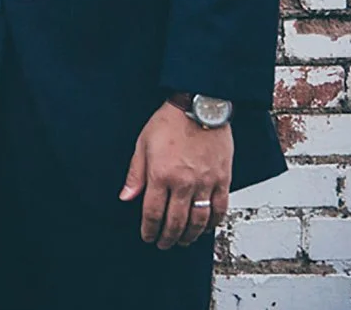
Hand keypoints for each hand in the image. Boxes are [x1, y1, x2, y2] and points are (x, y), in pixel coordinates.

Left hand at [120, 100, 233, 248]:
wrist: (199, 107)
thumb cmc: (168, 122)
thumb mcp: (142, 144)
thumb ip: (135, 174)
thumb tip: (126, 198)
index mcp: (161, 175)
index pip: (153, 212)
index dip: (149, 229)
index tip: (147, 237)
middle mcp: (184, 183)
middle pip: (176, 221)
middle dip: (168, 237)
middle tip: (163, 244)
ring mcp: (206, 183)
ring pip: (199, 220)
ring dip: (190, 235)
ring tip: (183, 241)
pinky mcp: (223, 179)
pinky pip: (220, 208)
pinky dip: (213, 222)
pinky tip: (206, 227)